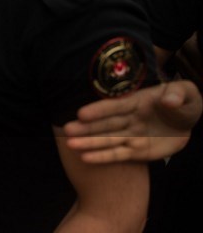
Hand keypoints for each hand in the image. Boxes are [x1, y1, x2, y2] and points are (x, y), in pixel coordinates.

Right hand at [64, 81, 202, 162]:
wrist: (186, 121)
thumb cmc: (183, 102)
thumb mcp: (186, 93)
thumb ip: (177, 94)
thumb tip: (168, 100)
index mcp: (138, 102)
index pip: (117, 106)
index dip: (100, 110)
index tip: (82, 113)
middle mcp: (129, 119)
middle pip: (106, 124)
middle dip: (87, 128)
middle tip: (66, 130)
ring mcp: (131, 136)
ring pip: (108, 140)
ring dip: (89, 143)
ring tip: (70, 145)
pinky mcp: (136, 152)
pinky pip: (118, 155)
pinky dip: (103, 157)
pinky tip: (86, 158)